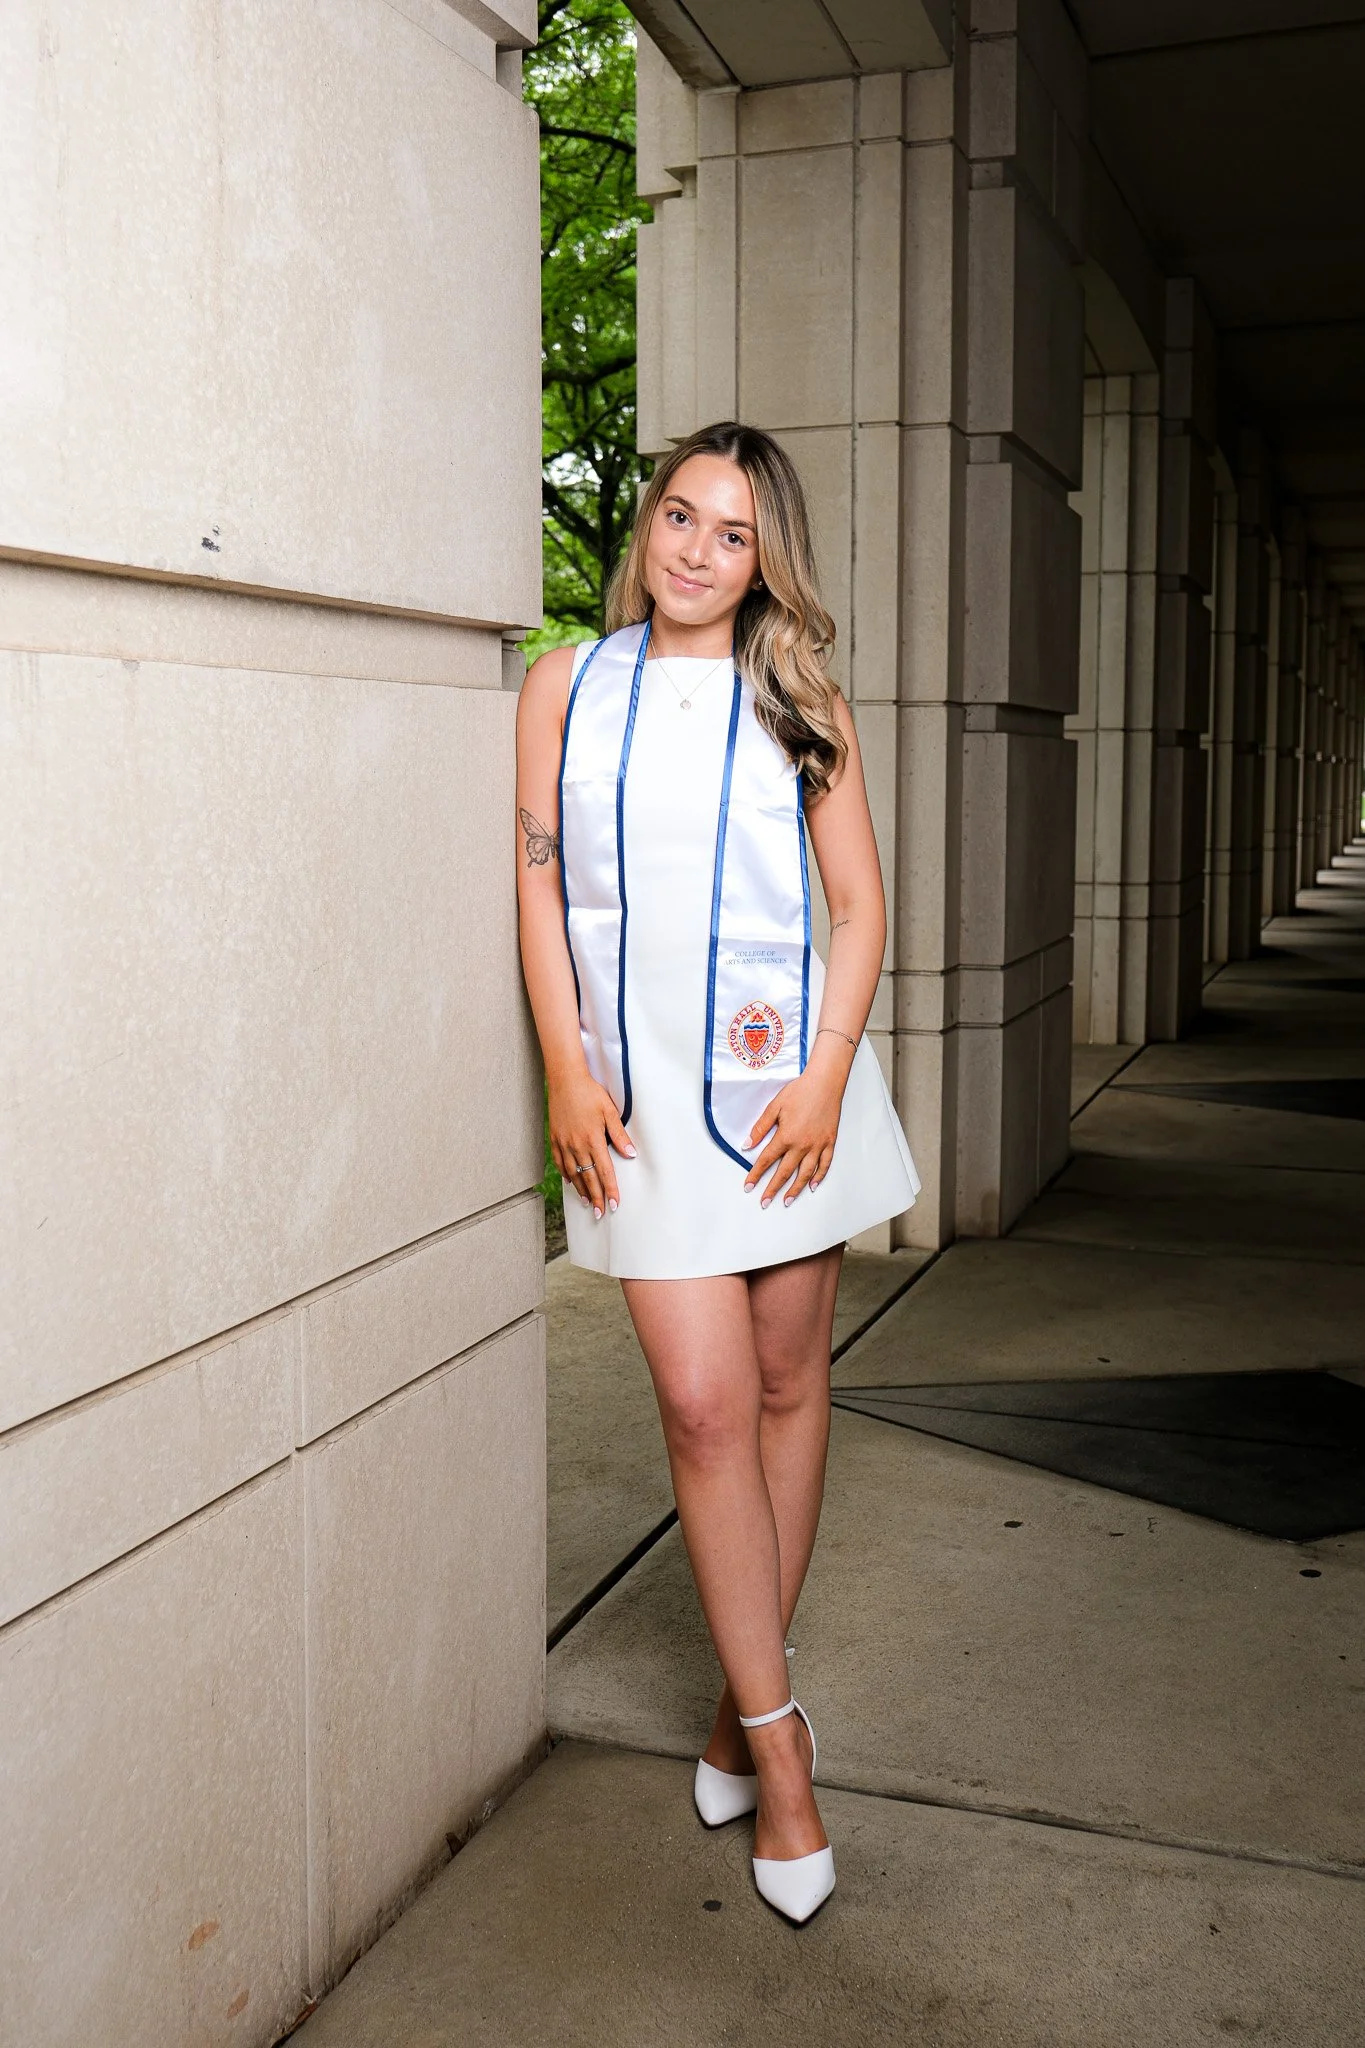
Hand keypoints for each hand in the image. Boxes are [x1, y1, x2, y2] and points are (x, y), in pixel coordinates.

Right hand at [549, 1067, 634, 1217]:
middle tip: (601, 1213)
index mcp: (593, 1139)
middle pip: (588, 1177)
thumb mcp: (610, 1111)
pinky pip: (559, 1162)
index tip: (614, 1205)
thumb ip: (619, 1135)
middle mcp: (576, 1145)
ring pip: (573, 1173)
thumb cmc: (590, 1093)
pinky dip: (566, 1174)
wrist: (565, 1079)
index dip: (610, 1189)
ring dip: (581, 1190)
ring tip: (588, 1203)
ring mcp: (563, 1143)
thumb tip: (631, 1155)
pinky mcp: (554, 1138)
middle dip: (596, 1197)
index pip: (604, 1171)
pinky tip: (571, 1182)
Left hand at [744, 1041, 851, 1207]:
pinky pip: (825, 1164)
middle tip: (764, 1203)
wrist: (825, 1083)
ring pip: (805, 1173)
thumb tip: (746, 1145)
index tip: (748, 1187)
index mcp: (785, 1136)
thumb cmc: (799, 1092)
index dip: (755, 1175)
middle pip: (784, 1172)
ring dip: (795, 1189)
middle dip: (773, 1189)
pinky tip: (812, 1186)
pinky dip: (819, 1177)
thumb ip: (760, 1128)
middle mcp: (801, 1145)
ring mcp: (817, 1145)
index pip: (766, 1160)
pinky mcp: (830, 1142)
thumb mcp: (774, 1107)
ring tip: (787, 1201)